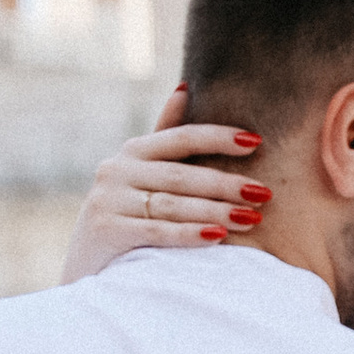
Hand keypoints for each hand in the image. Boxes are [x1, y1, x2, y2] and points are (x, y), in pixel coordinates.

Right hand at [59, 88, 269, 280]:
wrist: (89, 265)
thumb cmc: (127, 216)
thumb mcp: (142, 174)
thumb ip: (164, 136)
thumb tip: (184, 88)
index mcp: (132, 152)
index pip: (181, 138)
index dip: (218, 137)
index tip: (256, 141)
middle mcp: (116, 170)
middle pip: (181, 175)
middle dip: (225, 184)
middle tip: (264, 193)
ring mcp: (107, 200)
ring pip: (172, 204)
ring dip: (215, 211)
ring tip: (252, 218)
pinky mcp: (105, 229)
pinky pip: (156, 230)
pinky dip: (188, 234)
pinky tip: (218, 237)